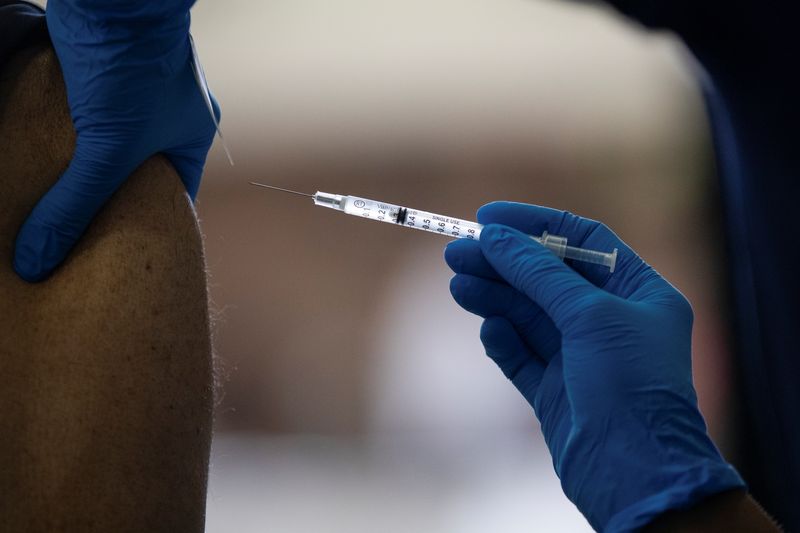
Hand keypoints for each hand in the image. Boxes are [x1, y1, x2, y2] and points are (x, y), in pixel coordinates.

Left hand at [13, 0, 218, 281]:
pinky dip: (69, 136)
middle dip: (114, 197)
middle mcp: (168, 115)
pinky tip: (47, 155)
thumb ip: (74, 204)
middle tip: (85, 233)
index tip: (119, 251)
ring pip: (112, 143)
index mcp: (191, 135)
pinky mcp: (102, 75)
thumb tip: (38, 259)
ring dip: (88, 164)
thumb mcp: (108, 149)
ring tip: (63, 199)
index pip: (176, 195)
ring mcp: (136, 93)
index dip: (149, 223)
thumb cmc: (133, 66)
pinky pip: (87, 118)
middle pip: (141, 170)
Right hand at [444, 202, 743, 531]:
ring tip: (458, 284)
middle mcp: (611, 320)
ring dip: (495, 298)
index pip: (582, 241)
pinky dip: (504, 341)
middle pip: (547, 277)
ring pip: (528, 315)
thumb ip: (538, 273)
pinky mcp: (555, 390)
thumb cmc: (629, 386)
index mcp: (639, 292)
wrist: (634, 474)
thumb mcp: (589, 316)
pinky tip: (489, 329)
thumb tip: (494, 236)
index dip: (535, 224)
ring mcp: (581, 357)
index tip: (489, 216)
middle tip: (457, 253)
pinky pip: (522, 355)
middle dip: (503, 264)